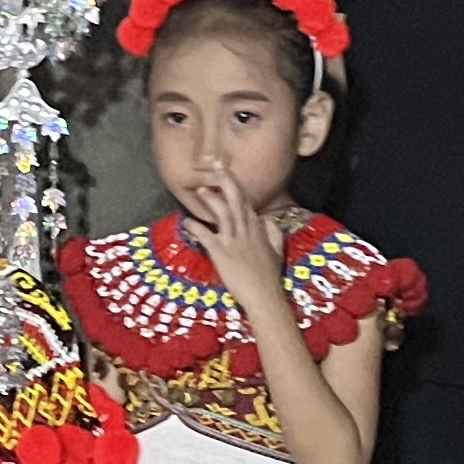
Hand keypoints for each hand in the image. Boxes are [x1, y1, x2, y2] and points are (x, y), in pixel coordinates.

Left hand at [177, 169, 288, 304]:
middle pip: (236, 201)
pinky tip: (187, 221)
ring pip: (223, 213)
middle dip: (227, 182)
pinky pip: (207, 236)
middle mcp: (246, 232)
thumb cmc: (269, 278)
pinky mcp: (222, 253)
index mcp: (258, 231)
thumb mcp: (277, 253)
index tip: (229, 175)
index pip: (247, 204)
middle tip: (217, 167)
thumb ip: (274, 235)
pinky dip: (196, 227)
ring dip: (211, 199)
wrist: (264, 297)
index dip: (238, 188)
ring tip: (199, 189)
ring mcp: (234, 241)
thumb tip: (269, 221)